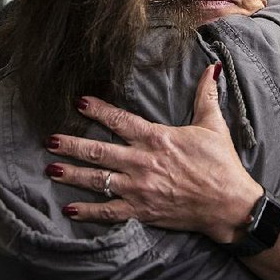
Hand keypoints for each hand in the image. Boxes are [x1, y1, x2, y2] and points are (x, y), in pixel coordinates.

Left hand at [45, 63, 261, 242]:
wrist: (231, 205)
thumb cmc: (222, 165)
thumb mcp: (214, 126)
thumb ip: (205, 96)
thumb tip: (210, 68)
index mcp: (157, 139)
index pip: (121, 121)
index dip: (98, 111)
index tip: (78, 103)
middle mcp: (143, 163)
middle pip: (100, 151)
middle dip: (72, 144)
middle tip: (49, 140)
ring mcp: (140, 189)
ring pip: (98, 180)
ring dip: (73, 174)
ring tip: (50, 168)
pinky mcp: (142, 211)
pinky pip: (109, 212)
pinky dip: (88, 211)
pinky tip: (69, 209)